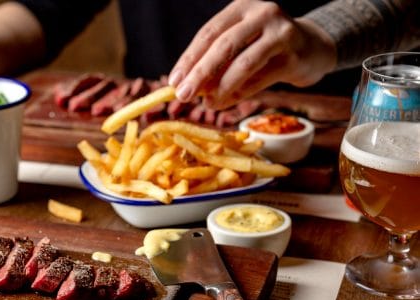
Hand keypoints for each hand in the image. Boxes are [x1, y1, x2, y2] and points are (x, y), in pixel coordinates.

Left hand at [168, 0, 335, 108]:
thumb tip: (186, 87)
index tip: (174, 81)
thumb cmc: (265, 49)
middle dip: (200, 73)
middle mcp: (262, 13)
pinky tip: (225, 103)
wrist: (312, 49)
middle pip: (223, 46)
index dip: (189, 58)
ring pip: (243, 63)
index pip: (208, 32)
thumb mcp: (240, 46)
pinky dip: (240, 93)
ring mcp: (281, 32)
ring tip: (207, 104)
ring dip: (221, 87)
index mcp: (242, 7)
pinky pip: (260, 78)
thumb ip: (216, 62)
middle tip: (183, 95)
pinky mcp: (294, 55)